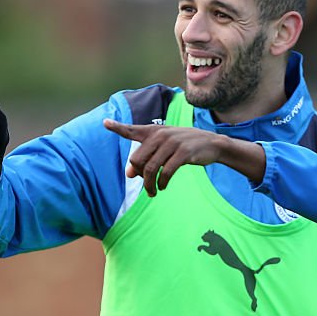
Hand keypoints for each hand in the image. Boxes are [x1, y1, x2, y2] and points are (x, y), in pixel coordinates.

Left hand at [103, 121, 226, 196]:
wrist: (212, 144)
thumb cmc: (185, 146)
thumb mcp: (165, 148)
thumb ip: (147, 158)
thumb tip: (129, 174)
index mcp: (154, 131)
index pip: (132, 130)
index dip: (117, 127)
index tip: (105, 123)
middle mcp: (161, 135)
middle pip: (138, 159)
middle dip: (139, 176)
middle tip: (146, 185)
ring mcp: (172, 143)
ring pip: (150, 169)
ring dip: (149, 185)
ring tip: (152, 192)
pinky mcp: (183, 153)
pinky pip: (166, 172)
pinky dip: (162, 183)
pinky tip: (162, 187)